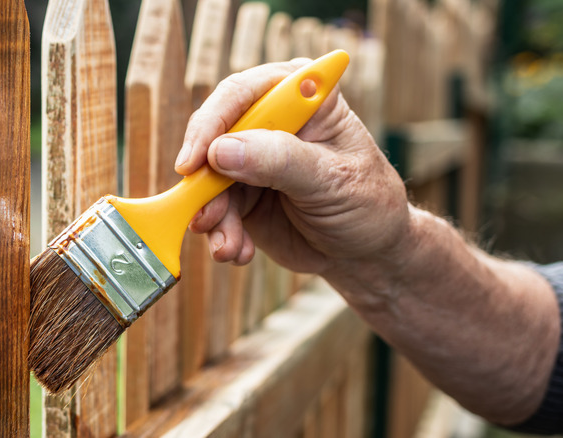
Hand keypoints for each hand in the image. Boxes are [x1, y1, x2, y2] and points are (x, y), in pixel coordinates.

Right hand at [175, 59, 410, 273]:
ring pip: (206, 179)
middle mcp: (269, 121)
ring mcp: (250, 158)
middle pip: (212, 135)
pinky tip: (239, 251)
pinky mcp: (239, 194)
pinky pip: (212, 209)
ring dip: (212, 216)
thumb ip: (280, 160)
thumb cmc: (366, 202)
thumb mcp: (332, 179)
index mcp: (299, 98)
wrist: (366, 251)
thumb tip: (222, 151)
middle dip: (203, 180)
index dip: (213, 121)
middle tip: (204, 215)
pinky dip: (220, 233)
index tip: (195, 159)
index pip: (243, 93)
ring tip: (230, 247)